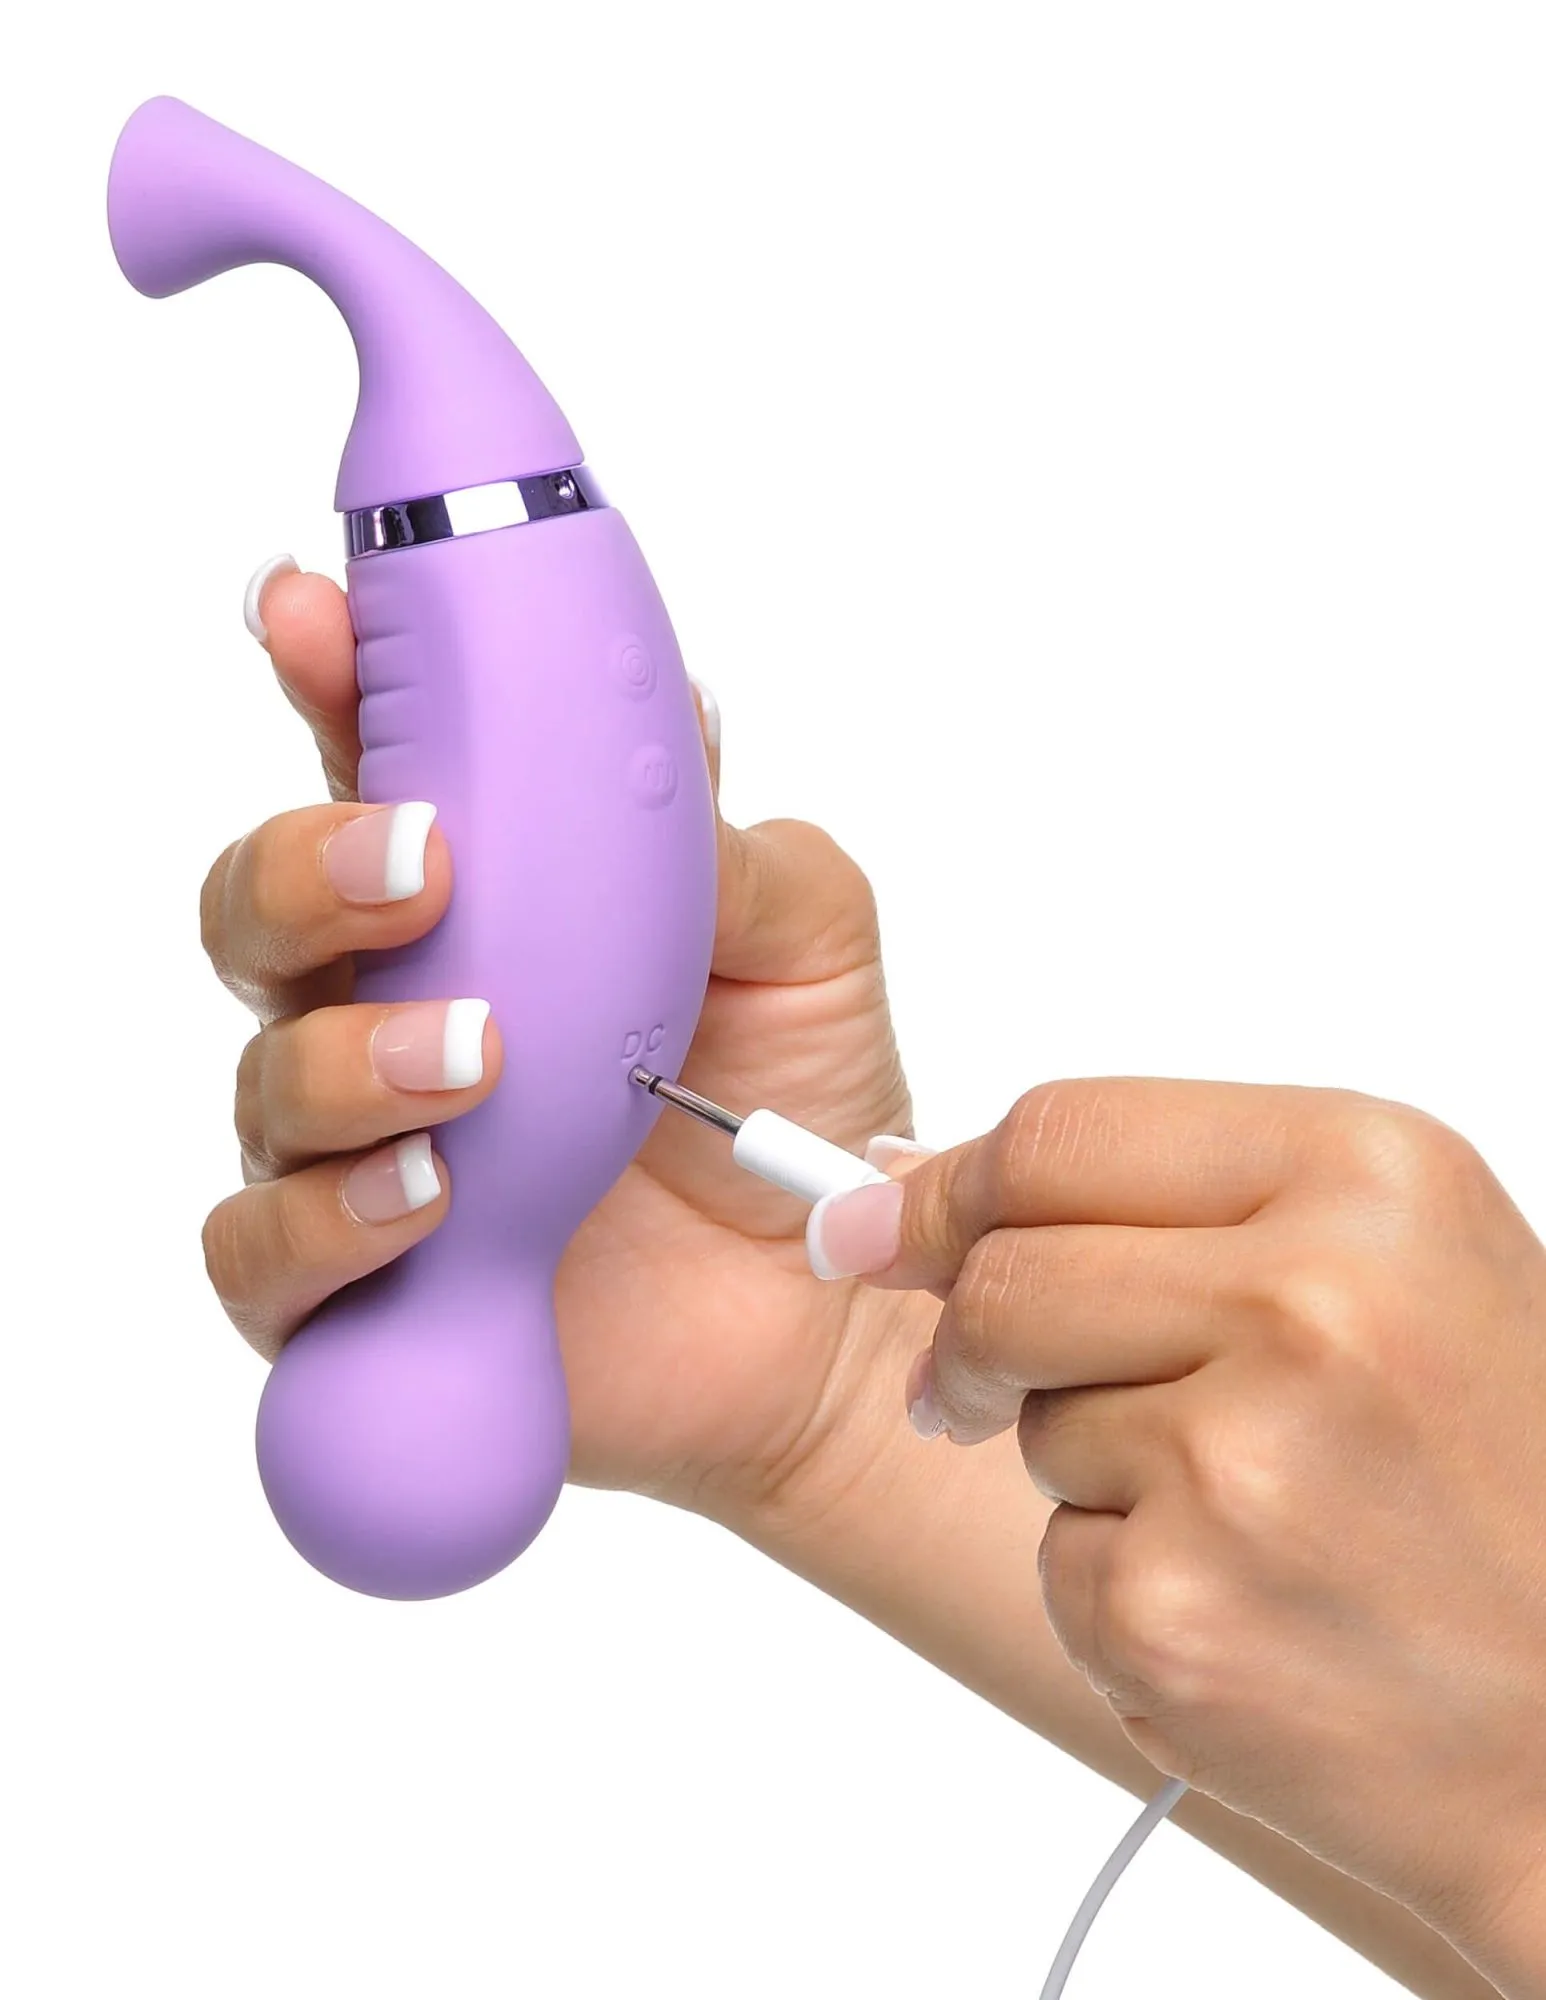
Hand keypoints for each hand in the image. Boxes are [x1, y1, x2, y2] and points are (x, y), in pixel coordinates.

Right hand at [199, 556, 911, 1519]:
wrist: (830, 1307)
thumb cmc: (801, 1105)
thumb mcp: (805, 943)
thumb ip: (723, 843)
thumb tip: (672, 719)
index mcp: (489, 899)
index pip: (369, 769)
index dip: (324, 682)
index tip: (310, 613)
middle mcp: (397, 1006)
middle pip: (261, 908)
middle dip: (310, 868)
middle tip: (424, 864)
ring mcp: (366, 1147)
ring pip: (262, 1077)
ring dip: (348, 1055)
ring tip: (477, 1056)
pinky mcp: (362, 1283)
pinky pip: (267, 1251)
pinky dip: (330, 1220)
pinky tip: (428, 1198)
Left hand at [807, 1077, 1545, 1985]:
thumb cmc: (1508, 1482)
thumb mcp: (1400, 1265)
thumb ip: (1187, 1207)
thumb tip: (923, 1187)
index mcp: (1366, 1175)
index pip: (1060, 1130)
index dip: (952, 1186)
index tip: (883, 1221)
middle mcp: (1306, 1302)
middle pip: (1002, 1275)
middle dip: (974, 1335)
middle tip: (994, 1383)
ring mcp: (1236, 1464)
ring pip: (1030, 1419)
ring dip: (1090, 1463)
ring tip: (1253, 1508)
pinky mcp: (1176, 1613)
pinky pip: (1057, 1558)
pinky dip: (1122, 1583)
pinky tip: (1251, 1601)